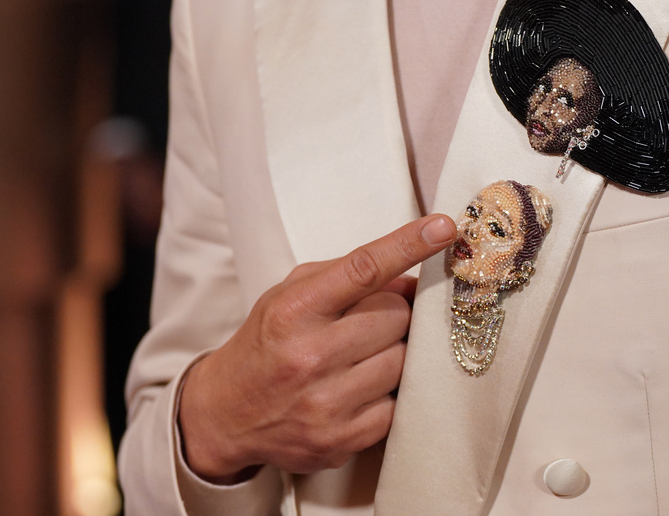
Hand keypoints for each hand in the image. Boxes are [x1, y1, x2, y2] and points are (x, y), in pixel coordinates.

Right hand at [177, 214, 456, 482]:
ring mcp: (326, 403)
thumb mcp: (291, 294)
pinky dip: (388, 393)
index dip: (408, 245)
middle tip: (370, 322)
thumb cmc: (268, 343)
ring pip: (403, 360)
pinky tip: (361, 389)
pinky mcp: (341, 441)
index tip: (444, 227)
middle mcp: (309, 356)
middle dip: (393, 314)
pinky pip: (397, 405)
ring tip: (363, 356)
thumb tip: (411, 278)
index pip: (363, 268)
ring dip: (394, 353)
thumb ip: (347, 275)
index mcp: (294, 310)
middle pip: (396, 316)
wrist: (225, 414)